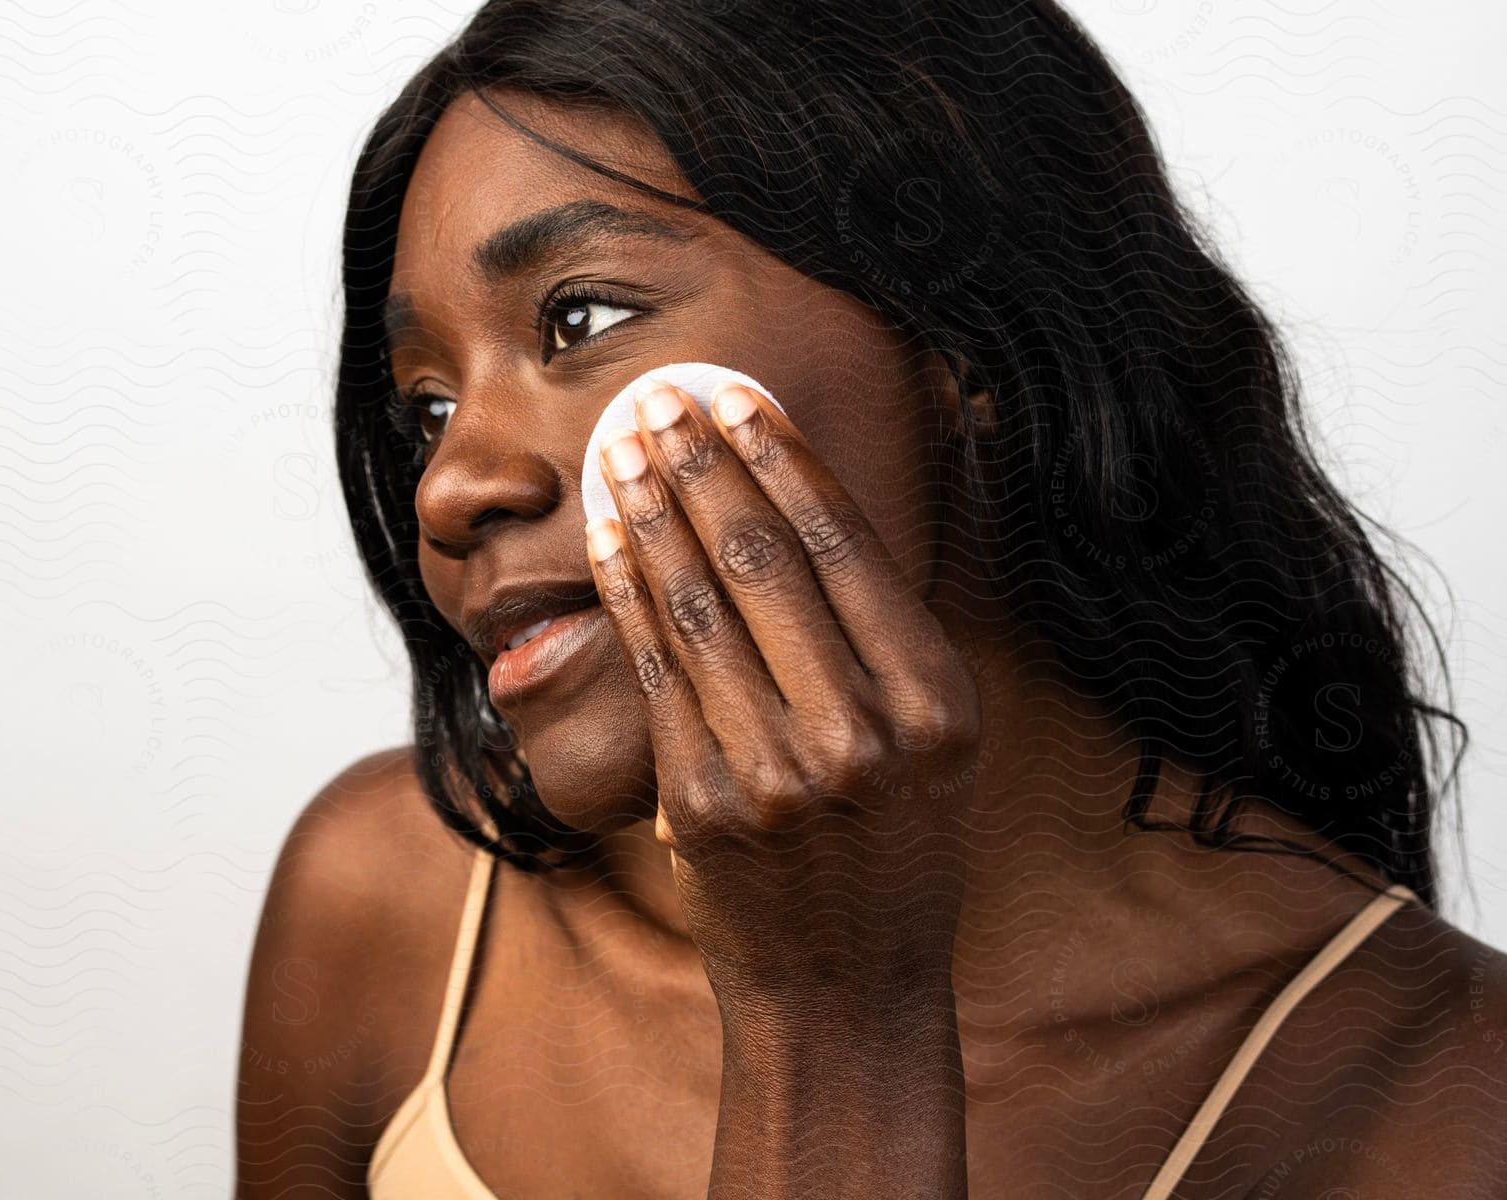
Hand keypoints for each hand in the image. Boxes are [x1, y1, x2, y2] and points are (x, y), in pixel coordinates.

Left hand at [584, 378, 980, 1034]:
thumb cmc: (893, 855)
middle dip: (702, 464)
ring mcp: (777, 770)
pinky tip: (605, 536)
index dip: (781, 458)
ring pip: (698, 602)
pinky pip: (655, 668)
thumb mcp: (935, 745)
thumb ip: (884, 638)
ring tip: (620, 448)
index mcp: (937, 703)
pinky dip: (625, 589)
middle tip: (660, 399)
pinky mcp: (702, 802)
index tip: (737, 397)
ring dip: (650, 511)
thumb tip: (803, 502)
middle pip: (765, 558)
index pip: (846, 545)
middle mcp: (864, 731)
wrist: (845, 991)